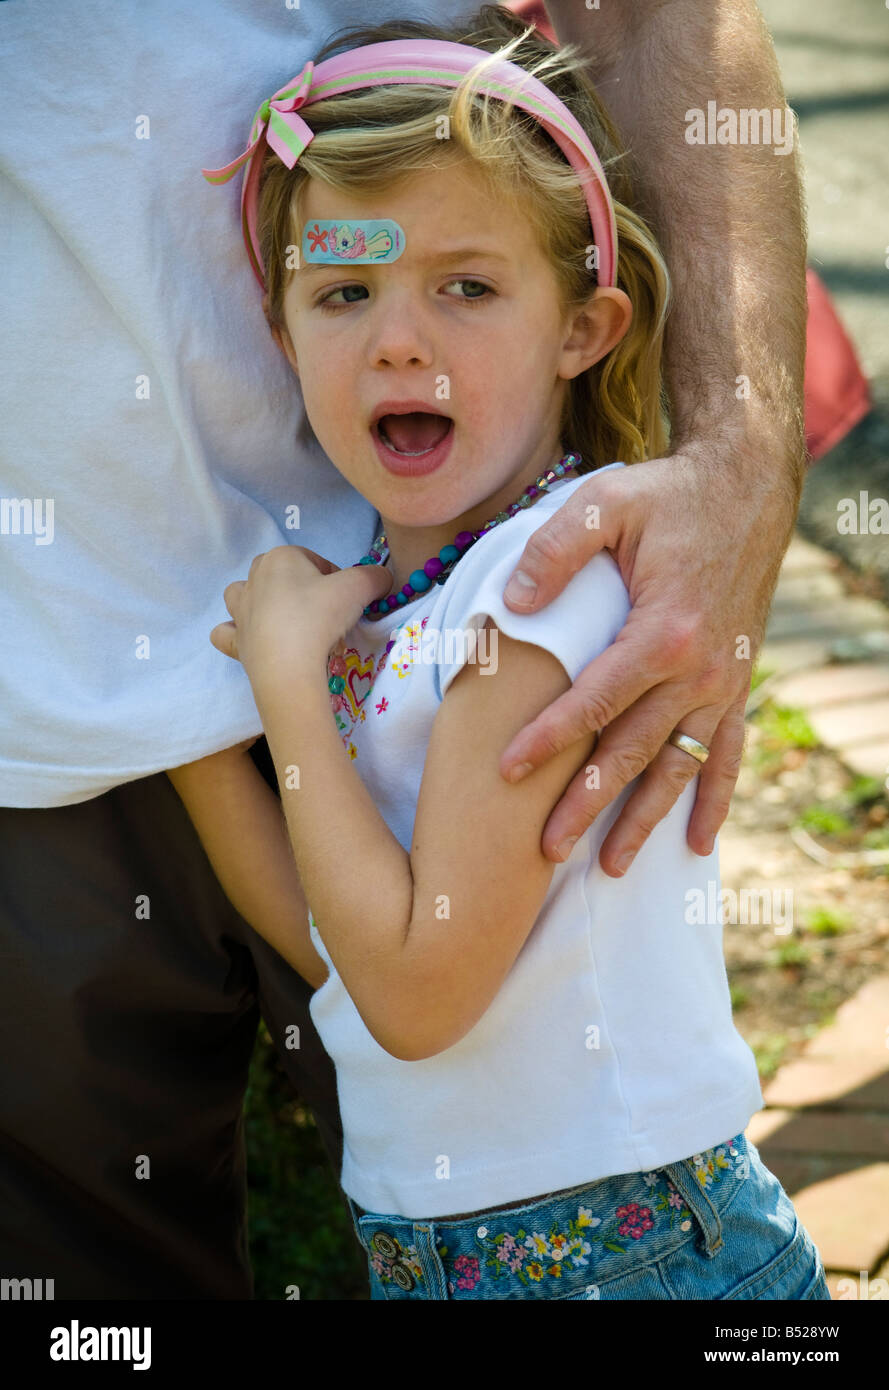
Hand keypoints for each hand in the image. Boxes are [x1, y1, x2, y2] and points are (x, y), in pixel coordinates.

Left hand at [210, 545, 391, 689]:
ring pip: (243, 594)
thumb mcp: (359, 587)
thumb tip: (382, 579)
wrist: (289, 667)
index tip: (347, 602)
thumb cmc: (320, 617)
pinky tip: (252, 639)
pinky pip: (226, 631)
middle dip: (303, 590)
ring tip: (286, 621)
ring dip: (260, 602)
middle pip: (282, 575)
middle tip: (325, 615)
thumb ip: (375, 577)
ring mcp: (240, 611)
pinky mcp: (235, 641)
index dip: (336, 580)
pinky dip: (236, 632)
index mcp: (281, 557)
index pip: (315, 560)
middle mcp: (254, 578)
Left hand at [498, 441, 802, 874]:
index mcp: (663, 631)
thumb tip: (513, 603)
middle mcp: (700, 669)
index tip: (508, 770)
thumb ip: (556, 551)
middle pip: (634, 750)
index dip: (549, 738)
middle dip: (589, 804)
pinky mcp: (737, 683)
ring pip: (679, 765)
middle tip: (547, 850)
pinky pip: (728, 753)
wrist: (746, 488)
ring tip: (612, 868)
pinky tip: (699, 842)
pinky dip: (714, 798)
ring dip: (645, 818)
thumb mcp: (605, 503)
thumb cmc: (667, 496)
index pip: (595, 700)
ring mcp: (724, 682)